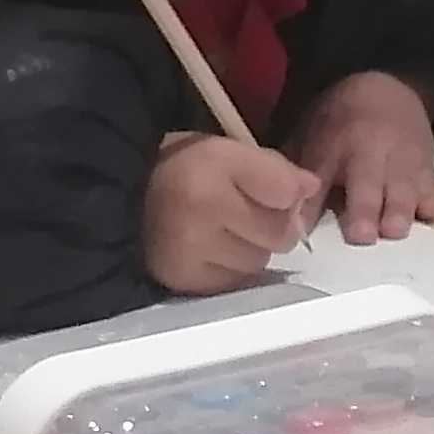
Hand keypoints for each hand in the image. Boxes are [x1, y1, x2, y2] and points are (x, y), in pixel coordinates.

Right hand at [142, 131, 325, 295]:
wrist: (121, 198)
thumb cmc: (182, 170)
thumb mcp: (227, 151)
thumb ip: (275, 169)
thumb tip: (312, 188)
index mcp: (212, 166)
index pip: (286, 191)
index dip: (285, 191)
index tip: (269, 188)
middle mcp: (201, 213)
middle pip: (280, 234)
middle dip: (271, 224)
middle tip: (239, 211)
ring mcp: (191, 253)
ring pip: (259, 261)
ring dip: (251, 249)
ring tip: (221, 232)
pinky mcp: (185, 282)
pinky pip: (237, 282)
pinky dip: (232, 270)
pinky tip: (211, 252)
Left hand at [288, 71, 433, 241]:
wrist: (390, 91)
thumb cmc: (342, 122)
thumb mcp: (312, 136)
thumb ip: (298, 174)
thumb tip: (282, 219)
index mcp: (333, 144)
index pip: (319, 173)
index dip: (310, 203)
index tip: (300, 229)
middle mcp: (369, 151)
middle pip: (368, 182)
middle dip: (365, 208)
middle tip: (362, 235)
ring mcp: (402, 161)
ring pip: (405, 188)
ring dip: (400, 212)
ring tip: (394, 231)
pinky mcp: (428, 170)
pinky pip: (431, 192)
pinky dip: (426, 209)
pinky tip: (419, 220)